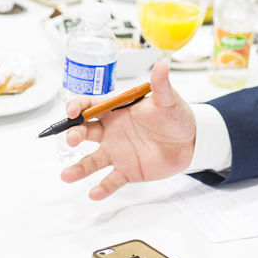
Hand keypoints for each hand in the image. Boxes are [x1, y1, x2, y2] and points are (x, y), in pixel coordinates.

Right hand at [60, 60, 195, 199]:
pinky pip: (111, 180)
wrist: (191, 140)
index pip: (90, 106)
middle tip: (72, 139)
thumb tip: (162, 64)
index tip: (73, 111)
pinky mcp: (127, 171)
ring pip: (91, 161)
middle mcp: (111, 132)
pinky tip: (94, 193)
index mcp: (117, 110)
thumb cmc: (175, 116)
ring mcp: (117, 152)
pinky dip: (102, 187)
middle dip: (73, 134)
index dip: (78, 107)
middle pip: (84, 132)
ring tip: (67, 175)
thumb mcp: (168, 100)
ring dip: (78, 168)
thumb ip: (161, 84)